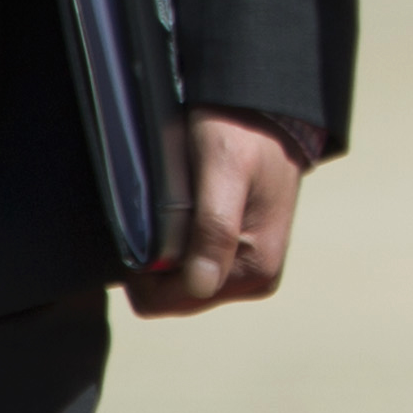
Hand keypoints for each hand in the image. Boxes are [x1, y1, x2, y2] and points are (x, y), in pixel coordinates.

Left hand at [125, 112, 301, 317]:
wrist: (268, 112)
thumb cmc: (243, 133)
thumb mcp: (223, 169)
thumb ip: (214, 228)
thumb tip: (201, 285)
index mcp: (256, 268)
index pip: (166, 300)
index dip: (144, 268)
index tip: (151, 223)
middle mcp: (257, 278)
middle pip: (172, 297)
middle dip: (158, 260)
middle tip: (170, 209)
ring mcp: (251, 270)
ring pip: (178, 285)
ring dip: (168, 250)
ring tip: (182, 205)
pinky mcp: (243, 258)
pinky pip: (191, 270)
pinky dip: (178, 245)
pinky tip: (189, 212)